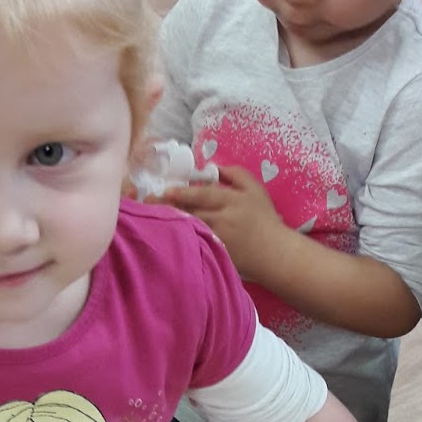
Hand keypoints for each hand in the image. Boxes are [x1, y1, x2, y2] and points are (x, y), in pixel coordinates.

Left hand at [160, 164, 287, 280]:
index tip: (165, 191)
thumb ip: (234, 174)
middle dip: (169, 207)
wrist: (274, 252)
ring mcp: (219, 239)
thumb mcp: (254, 189)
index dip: (183, 193)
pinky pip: (195, 246)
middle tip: (147, 203)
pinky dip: (181, 241)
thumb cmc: (264, 218)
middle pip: (191, 212)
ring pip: (190, 229)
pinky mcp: (216, 255)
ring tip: (151, 219)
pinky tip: (167, 237)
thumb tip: (211, 167)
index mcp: (232, 200)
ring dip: (171, 223)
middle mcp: (224, 219)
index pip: (203, 195)